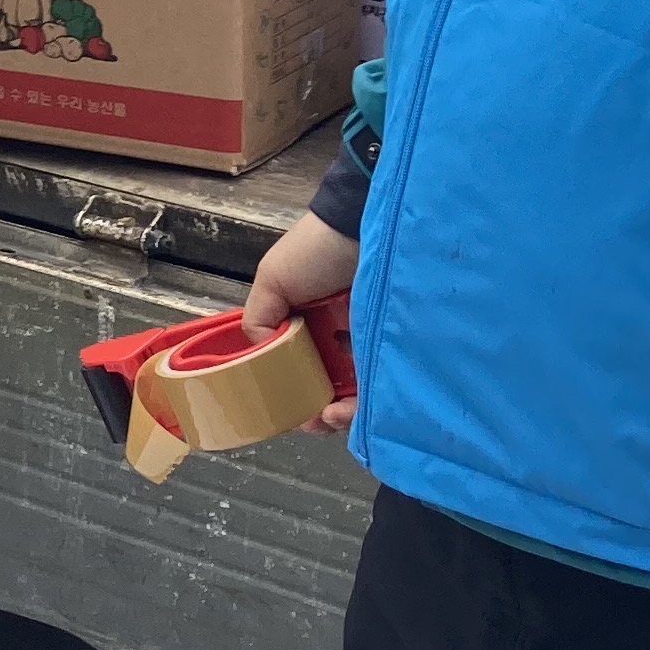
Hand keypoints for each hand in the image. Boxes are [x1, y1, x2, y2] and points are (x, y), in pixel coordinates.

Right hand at [240, 212, 360, 430]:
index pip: (298, 362)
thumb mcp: (273, 279)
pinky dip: (362, 403)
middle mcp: (338, 331)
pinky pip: (379, 382)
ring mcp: (367, 340)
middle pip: (326, 380)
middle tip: (310, 421)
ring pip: (352, 387)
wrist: (365, 228)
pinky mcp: (391, 346)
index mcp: (307, 318)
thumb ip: (259, 319)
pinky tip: (345, 409)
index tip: (285, 409)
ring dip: (338, 411)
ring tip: (328, 417)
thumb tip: (257, 357)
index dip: (290, 389)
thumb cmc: (316, 252)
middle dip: (315, 407)